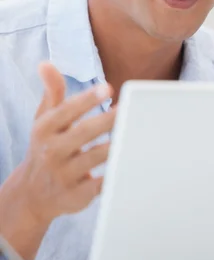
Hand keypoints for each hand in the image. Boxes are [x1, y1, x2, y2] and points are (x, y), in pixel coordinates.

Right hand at [5, 63, 115, 227]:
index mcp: (45, 129)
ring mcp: (64, 175)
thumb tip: (46, 63)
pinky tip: (130, 163)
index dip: (87, 100)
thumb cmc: (46, 146)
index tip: (108, 88)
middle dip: (108, 120)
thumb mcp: (44, 119)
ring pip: (94, 158)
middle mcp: (52, 151)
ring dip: (115, 146)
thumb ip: (52, 91)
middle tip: (131, 109)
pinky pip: (99, 185)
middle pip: (84, 133)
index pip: (66, 111)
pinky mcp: (76, 196)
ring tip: (135, 133)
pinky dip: (114, 175)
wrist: (32, 194)